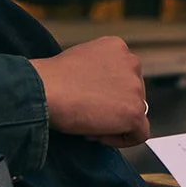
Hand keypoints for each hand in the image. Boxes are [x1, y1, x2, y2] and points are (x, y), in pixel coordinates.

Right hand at [31, 36, 148, 146]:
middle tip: (88, 114)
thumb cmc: (52, 79)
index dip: (106, 93)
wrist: (45, 89)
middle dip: (112, 107)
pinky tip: (98, 134)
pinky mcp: (134, 111)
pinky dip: (121, 139)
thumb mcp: (80, 61)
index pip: (123, 76)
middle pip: (132, 94)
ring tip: (88, 123)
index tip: (89, 100)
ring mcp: (135, 87)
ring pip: (135, 113)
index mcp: (117, 47)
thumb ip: (98, 71)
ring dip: (114, 122)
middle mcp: (131, 62)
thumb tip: (101, 91)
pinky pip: (139, 133)